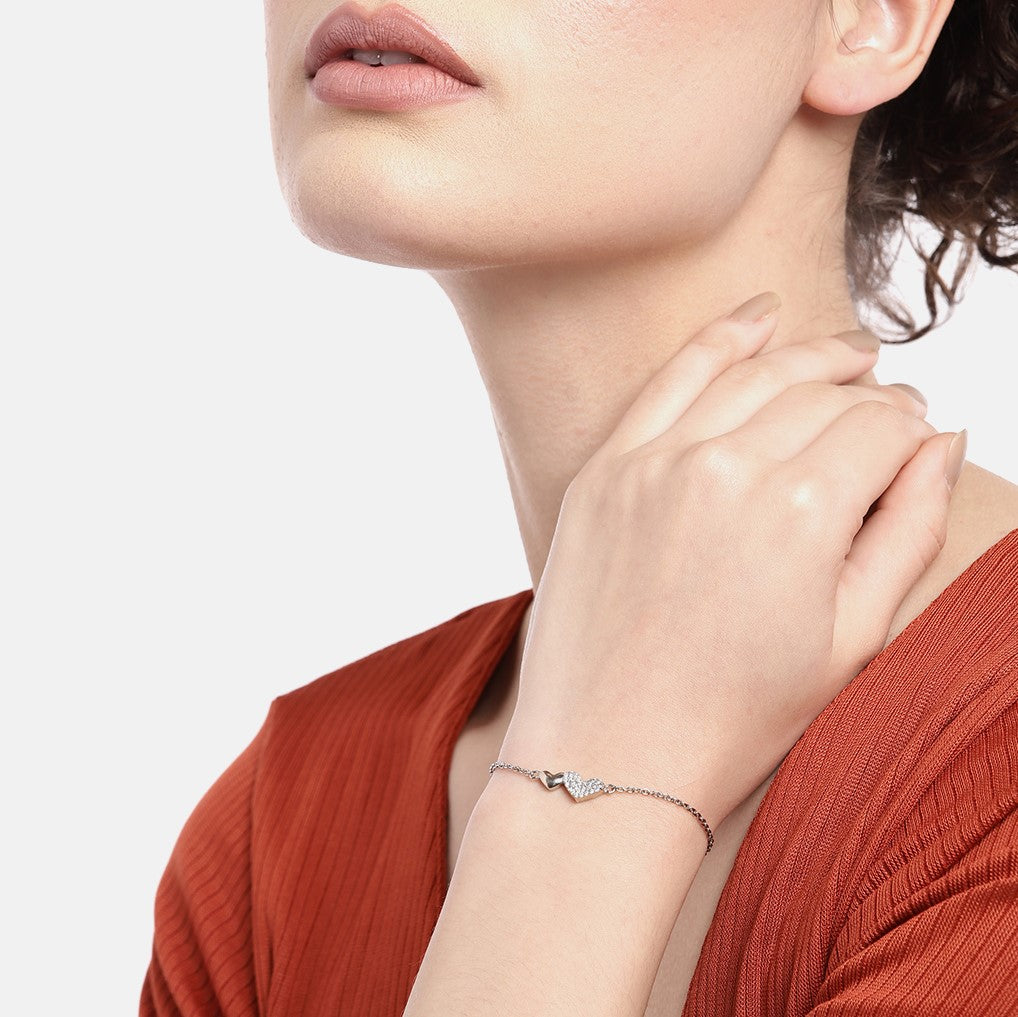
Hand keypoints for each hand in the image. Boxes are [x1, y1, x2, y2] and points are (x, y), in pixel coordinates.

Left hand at [499, 295, 961, 828]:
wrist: (610, 752)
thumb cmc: (736, 715)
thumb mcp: (853, 639)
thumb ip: (909, 529)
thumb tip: (942, 442)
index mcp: (800, 513)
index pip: (880, 429)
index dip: (910, 428)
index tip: (916, 439)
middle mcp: (726, 468)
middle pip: (822, 393)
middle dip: (868, 389)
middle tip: (889, 392)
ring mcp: (655, 462)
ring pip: (753, 373)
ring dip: (809, 353)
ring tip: (846, 350)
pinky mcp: (605, 470)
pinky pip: (670, 378)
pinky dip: (720, 339)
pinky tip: (759, 318)